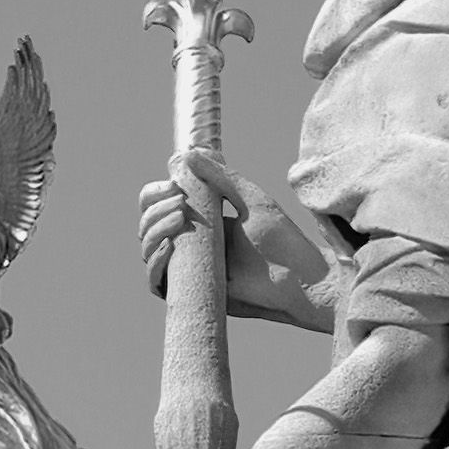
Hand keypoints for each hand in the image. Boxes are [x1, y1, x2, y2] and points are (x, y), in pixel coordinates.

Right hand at [139, 151, 323, 325]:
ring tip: (179, 218)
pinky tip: (168, 247)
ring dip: (153, 232)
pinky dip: (154, 264)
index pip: (161, 208)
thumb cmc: (282, 240)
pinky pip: (157, 284)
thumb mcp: (250, 199)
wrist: (300, 278)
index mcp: (202, 223)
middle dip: (154, 211)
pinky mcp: (193, 294)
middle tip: (179, 202)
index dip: (155, 195)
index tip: (172, 186)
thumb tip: (187, 153)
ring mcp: (190, 271)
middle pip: (148, 228)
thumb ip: (221, 176)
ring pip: (148, 251)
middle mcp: (191, 247)